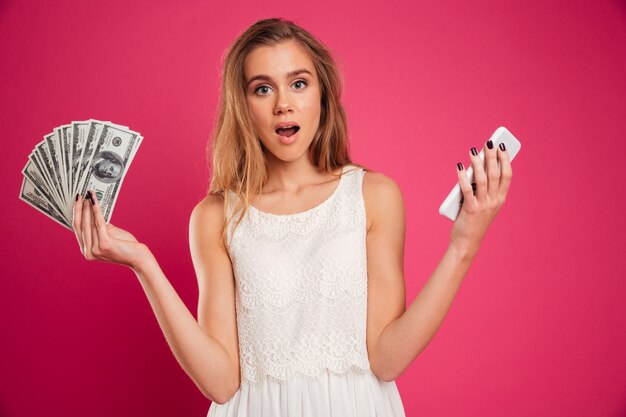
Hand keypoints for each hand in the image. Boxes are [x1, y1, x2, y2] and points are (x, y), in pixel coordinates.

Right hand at [72, 191, 151, 270]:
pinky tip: (95, 201)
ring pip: (88, 223)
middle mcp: (88, 252)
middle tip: (79, 195)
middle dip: (79, 208)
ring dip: (88, 207)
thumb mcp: (109, 235)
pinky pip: (99, 223)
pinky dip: (96, 210)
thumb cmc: (125, 246)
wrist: (138, 258)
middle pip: (80, 226)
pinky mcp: (104, 244)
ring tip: (88, 196)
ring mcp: (95, 250)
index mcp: (87, 250)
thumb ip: (98, 227)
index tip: (76, 202)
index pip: (78, 230)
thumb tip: (91, 210)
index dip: (76, 214)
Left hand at [450, 140, 511, 254]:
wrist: (467, 242)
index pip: (507, 175)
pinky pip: (467, 189)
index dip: (505, 159)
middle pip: (496, 174)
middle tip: (487, 142)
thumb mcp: (483, 204)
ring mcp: (483, 205)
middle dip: (492, 156)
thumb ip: (482, 189)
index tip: (502, 146)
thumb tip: (476, 167)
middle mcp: (495, 201)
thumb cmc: (474, 221)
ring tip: (473, 151)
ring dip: (477, 163)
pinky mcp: (471, 209)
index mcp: (500, 199)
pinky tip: (459, 167)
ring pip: (482, 179)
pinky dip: (463, 177)